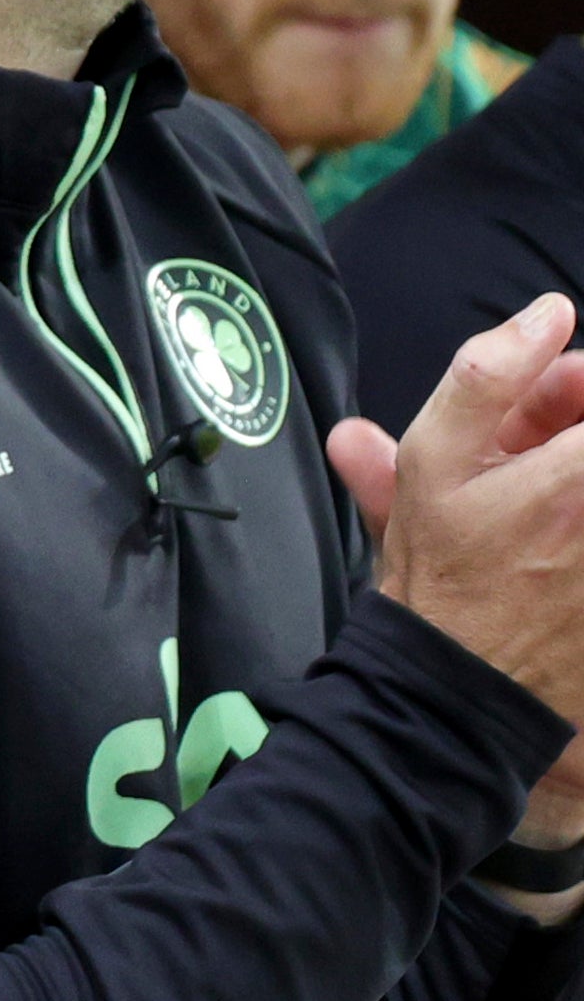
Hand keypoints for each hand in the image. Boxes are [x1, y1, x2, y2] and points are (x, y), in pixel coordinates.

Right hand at [332, 294, 583, 739]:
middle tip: (531, 446)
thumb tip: (547, 314)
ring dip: (567, 464)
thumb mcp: (432, 462)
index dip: (573, 387)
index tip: (546, 398)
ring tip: (537, 492)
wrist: (460, 686)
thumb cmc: (443, 577)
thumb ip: (484, 376)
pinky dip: (568, 510)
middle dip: (574, 422)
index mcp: (576, 474)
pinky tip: (550, 537)